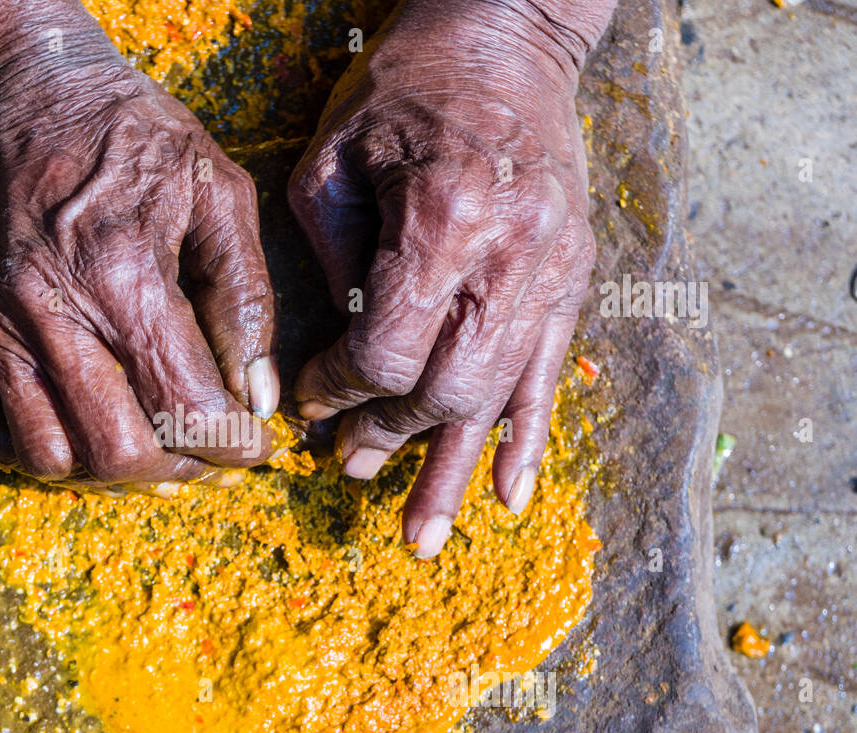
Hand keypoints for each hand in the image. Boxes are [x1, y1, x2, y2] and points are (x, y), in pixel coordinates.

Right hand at [0, 2, 279, 493]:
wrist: (20, 91)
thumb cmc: (130, 134)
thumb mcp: (217, 190)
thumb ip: (245, 297)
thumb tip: (258, 394)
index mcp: (124, 274)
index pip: (185, 406)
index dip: (233, 446)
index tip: (256, 446)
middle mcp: (52, 312)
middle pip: (118, 450)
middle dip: (180, 469)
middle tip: (208, 451)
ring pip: (52, 458)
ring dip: (112, 474)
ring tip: (152, 448)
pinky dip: (49, 456)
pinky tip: (90, 433)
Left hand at [288, 0, 608, 554]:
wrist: (510, 36)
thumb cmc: (406, 86)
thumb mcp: (334, 156)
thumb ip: (331, 259)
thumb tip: (330, 356)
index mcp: (445, 222)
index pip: (387, 349)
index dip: (339, 390)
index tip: (308, 403)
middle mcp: (511, 258)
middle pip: (446, 388)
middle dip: (389, 435)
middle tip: (343, 465)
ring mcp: (552, 273)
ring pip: (499, 398)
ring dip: (453, 469)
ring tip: (421, 537)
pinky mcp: (571, 279)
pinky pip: (549, 375)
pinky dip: (526, 439)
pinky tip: (507, 495)